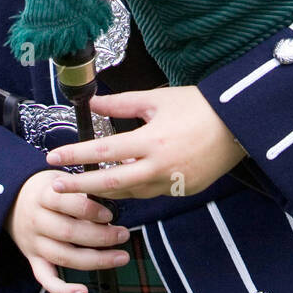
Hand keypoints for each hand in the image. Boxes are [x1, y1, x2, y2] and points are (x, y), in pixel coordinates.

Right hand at [5, 169, 129, 292]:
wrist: (12, 201)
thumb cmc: (45, 189)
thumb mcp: (60, 179)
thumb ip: (80, 189)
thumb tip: (110, 200)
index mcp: (43, 195)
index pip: (67, 203)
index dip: (91, 210)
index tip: (109, 214)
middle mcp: (37, 220)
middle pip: (68, 232)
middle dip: (101, 236)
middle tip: (123, 234)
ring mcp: (34, 243)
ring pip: (64, 257)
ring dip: (95, 260)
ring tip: (119, 257)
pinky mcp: (33, 260)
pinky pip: (46, 279)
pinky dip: (63, 289)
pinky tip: (82, 291)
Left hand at [45, 87, 246, 200]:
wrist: (238, 124)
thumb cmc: (197, 105)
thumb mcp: (157, 98)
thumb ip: (122, 102)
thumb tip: (94, 102)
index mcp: (150, 141)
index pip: (104, 151)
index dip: (76, 155)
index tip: (53, 157)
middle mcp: (159, 167)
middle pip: (111, 183)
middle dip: (80, 186)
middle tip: (56, 187)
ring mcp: (173, 183)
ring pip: (131, 192)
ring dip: (108, 189)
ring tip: (86, 186)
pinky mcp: (184, 191)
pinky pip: (153, 193)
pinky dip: (136, 188)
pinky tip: (125, 181)